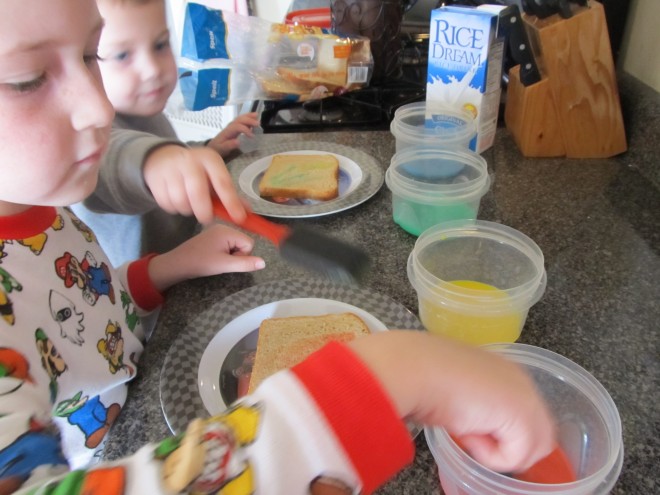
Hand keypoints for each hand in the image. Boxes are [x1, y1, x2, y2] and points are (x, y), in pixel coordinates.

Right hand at [143, 145, 245, 224]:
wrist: (162, 158)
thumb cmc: (196, 171)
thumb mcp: (214, 175)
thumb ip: (230, 194)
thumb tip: (246, 213)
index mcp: (209, 159)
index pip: (223, 182)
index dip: (231, 202)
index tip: (239, 218)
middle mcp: (190, 161)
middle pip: (197, 193)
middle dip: (203, 211)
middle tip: (206, 219)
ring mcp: (170, 169)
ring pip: (180, 201)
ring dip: (187, 210)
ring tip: (190, 205)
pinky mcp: (155, 179)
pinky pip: (167, 204)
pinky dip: (173, 208)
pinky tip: (177, 202)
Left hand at [147, 224, 264, 290]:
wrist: (178, 264)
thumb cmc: (200, 263)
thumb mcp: (224, 265)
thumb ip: (245, 263)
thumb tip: (263, 263)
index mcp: (227, 231)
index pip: (249, 242)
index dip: (243, 254)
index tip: (229, 260)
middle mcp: (223, 227)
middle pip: (243, 242)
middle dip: (237, 254)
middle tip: (222, 260)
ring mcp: (217, 231)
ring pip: (236, 244)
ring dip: (230, 254)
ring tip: (216, 259)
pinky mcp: (213, 237)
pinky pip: (228, 244)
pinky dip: (224, 253)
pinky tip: (214, 257)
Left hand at [205, 112, 259, 156]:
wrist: (213, 148)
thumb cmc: (218, 149)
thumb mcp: (222, 149)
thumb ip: (229, 145)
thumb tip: (238, 142)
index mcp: (227, 131)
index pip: (237, 127)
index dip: (245, 130)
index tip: (252, 137)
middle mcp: (230, 127)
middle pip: (239, 120)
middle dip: (249, 120)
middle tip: (258, 124)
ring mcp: (232, 126)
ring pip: (240, 118)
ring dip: (248, 116)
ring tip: (257, 115)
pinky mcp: (234, 128)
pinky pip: (241, 121)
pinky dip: (247, 118)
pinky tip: (253, 118)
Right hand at [348, 331, 555, 473]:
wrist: (417, 369)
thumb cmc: (423, 375)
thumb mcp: (452, 389)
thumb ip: (472, 404)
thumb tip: (469, 423)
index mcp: (505, 370)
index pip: (523, 414)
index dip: (502, 432)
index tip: (471, 430)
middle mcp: (522, 381)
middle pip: (537, 434)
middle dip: (506, 445)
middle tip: (471, 436)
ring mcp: (526, 397)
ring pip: (532, 449)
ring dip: (499, 452)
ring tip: (468, 436)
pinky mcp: (522, 417)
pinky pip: (517, 457)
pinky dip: (491, 457)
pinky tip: (469, 435)